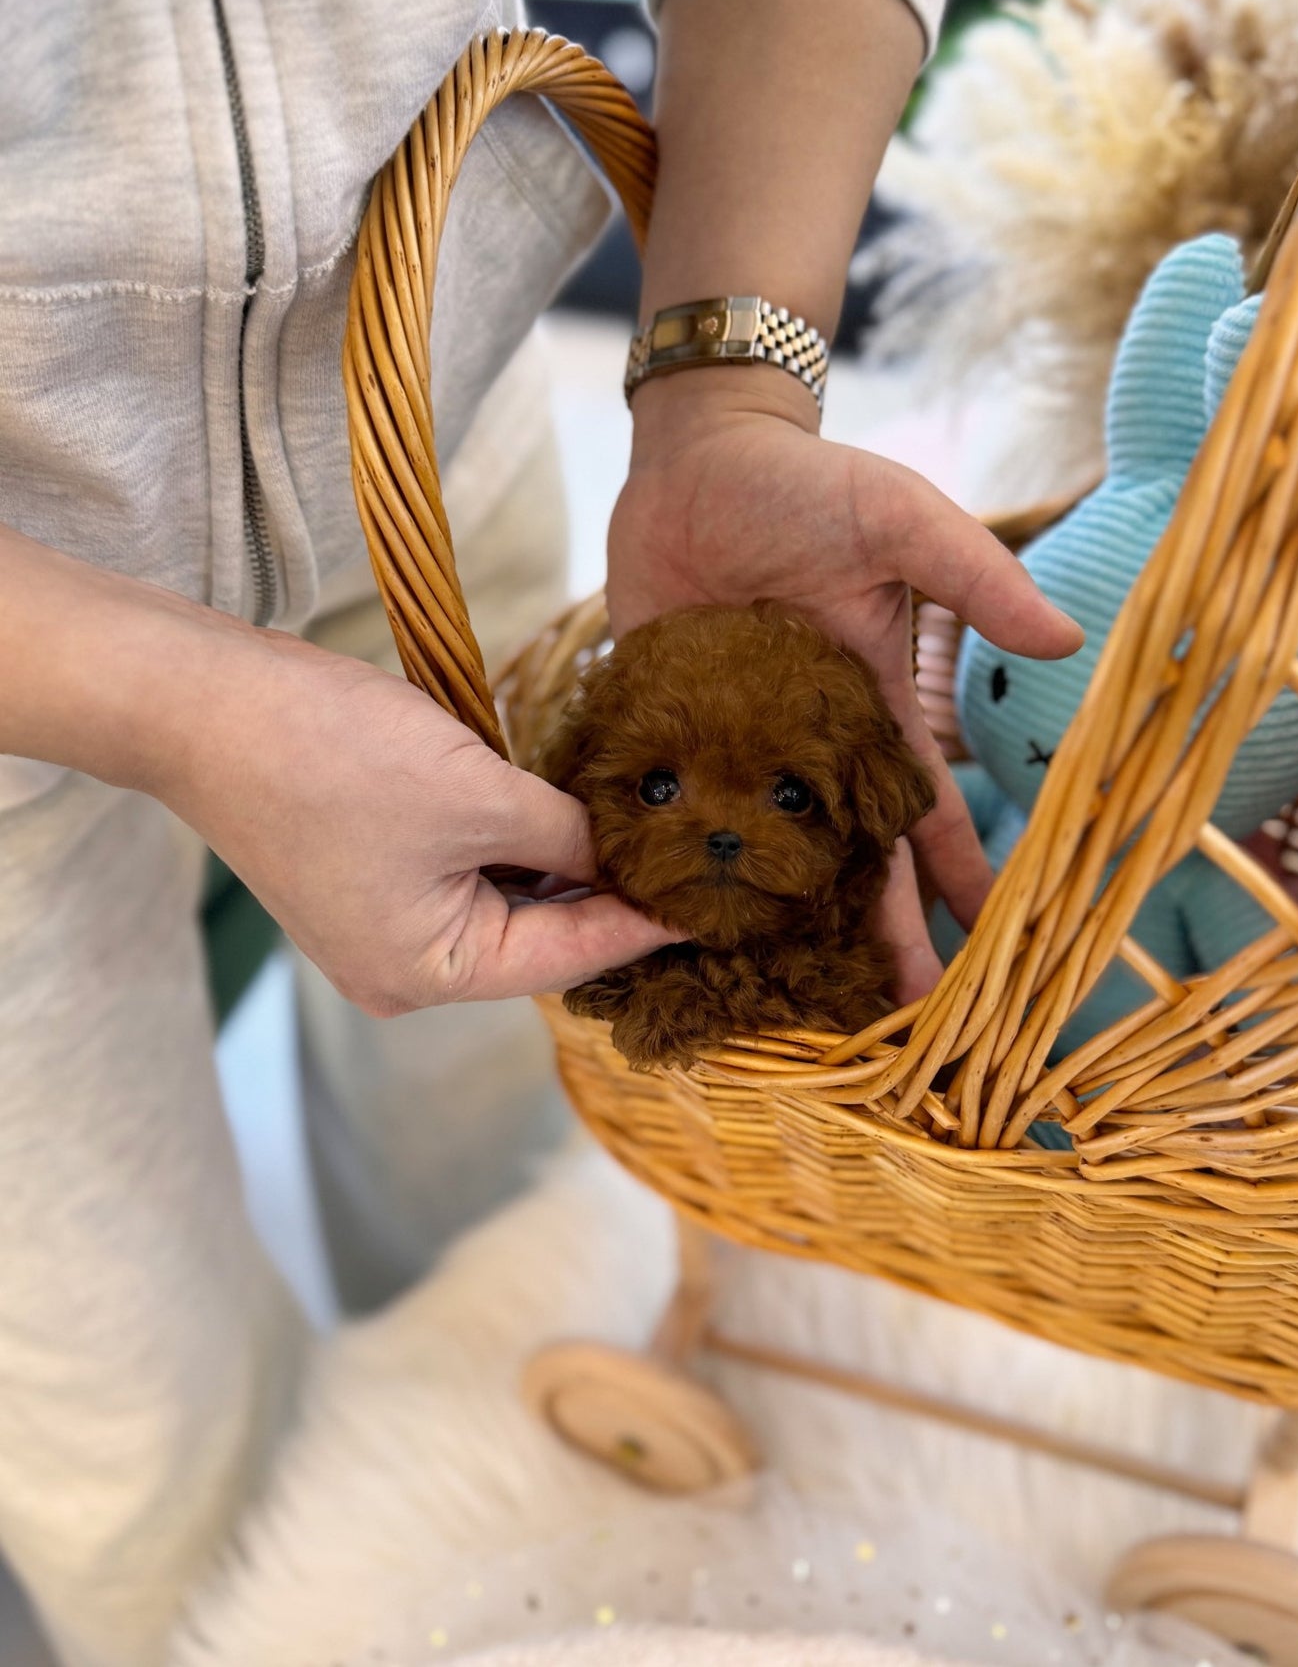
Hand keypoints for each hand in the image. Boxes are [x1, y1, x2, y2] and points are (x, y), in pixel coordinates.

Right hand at [148, 624, 678, 1016]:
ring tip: (632, 821)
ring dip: (556, 858)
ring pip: (501, 900)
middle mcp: (402, 970)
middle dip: (602, 889)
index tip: (710, 904)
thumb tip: (623, 849)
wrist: (204, 703)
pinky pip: (463, 872)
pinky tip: (556, 802)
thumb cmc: (331, 755)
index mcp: (428, 975)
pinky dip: (508, 840)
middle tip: (683, 853)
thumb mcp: (479, 794)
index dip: (644, 923)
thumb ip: (567, 833)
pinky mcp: (365, 879)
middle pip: (535, 937)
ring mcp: (378, 927)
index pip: (568, 958)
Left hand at [613, 374, 1082, 999]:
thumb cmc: (808, 484)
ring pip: (765, 856)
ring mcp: (737, 746)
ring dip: (781, 924)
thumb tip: (1066, 640)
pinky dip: (679, 866)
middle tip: (896, 1022)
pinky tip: (673, 928)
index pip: (926, 816)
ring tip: (789, 1003)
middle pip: (847, 861)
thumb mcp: (903, 523)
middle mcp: (809, 746)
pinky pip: (678, 812)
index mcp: (874, 710)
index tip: (988, 950)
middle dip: (876, 935)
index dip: (958, 882)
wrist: (698, 460)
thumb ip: (976, 579)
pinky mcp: (668, 733)